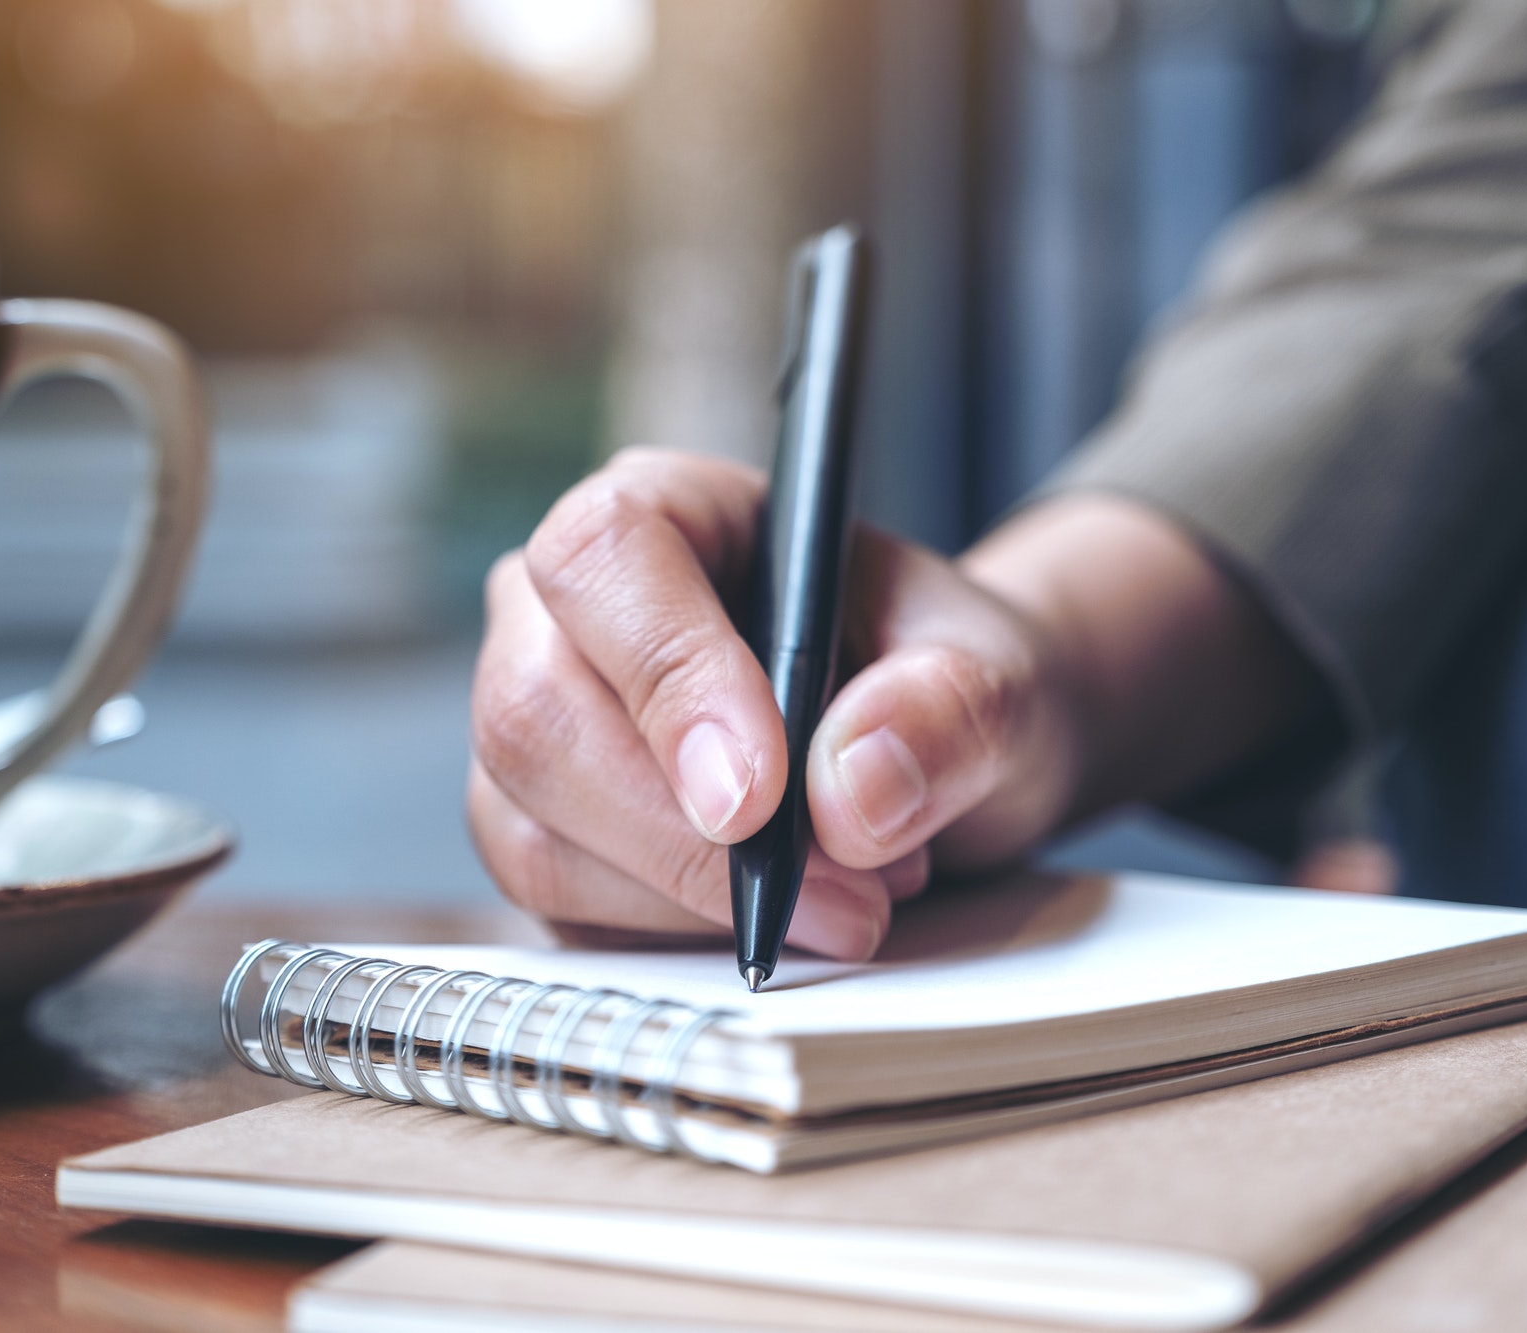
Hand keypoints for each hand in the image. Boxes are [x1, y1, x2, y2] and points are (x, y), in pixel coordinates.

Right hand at [466, 448, 1085, 959]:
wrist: (930, 755)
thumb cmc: (937, 681)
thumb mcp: (994, 675)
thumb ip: (948, 710)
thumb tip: (853, 791)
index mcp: (663, 513)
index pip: (602, 561)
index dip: (666, 678)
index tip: (760, 797)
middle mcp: (562, 614)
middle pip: (534, 716)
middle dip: (684, 838)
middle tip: (843, 891)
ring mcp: (536, 733)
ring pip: (532, 835)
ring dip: (694, 902)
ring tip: (847, 896)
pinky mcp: (542, 841)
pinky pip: (562, 914)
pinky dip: (679, 940)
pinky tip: (783, 919)